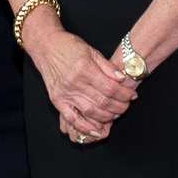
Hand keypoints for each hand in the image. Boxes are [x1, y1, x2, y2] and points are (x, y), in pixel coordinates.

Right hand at [33, 25, 134, 143]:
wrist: (46, 46)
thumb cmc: (69, 46)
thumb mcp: (91, 51)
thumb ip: (107, 66)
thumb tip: (122, 78)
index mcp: (85, 68)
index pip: (110, 88)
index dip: (124, 94)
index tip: (132, 96)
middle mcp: (75, 82)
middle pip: (103, 102)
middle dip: (119, 106)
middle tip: (126, 106)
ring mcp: (65, 93)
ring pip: (91, 111)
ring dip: (107, 116)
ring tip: (116, 114)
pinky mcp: (57, 100)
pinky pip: (72, 118)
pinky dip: (84, 127)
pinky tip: (96, 131)